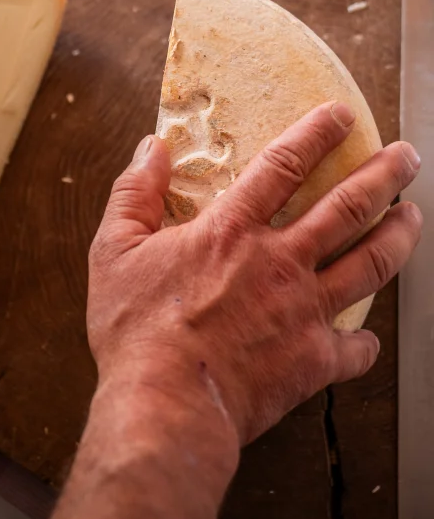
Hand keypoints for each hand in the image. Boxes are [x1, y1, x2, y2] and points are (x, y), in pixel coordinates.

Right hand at [88, 101, 421, 443]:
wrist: (164, 402)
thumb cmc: (135, 329)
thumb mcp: (114, 249)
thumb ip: (135, 193)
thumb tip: (152, 149)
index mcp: (232, 232)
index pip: (284, 165)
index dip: (315, 133)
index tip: (340, 115)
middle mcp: (279, 263)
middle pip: (348, 207)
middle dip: (384, 175)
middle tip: (405, 157)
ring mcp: (303, 311)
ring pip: (371, 265)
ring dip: (398, 237)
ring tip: (412, 218)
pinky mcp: (311, 361)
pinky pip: (355, 350)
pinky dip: (364, 343)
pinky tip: (366, 339)